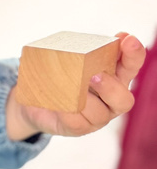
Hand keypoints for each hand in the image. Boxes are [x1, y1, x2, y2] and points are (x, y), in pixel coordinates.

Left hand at [6, 32, 144, 139]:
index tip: (128, 41)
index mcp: (114, 76)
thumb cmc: (58, 76)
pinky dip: (68, 112)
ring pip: (100, 114)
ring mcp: (97, 117)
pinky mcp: (79, 128)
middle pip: (124, 99)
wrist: (35, 102)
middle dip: (111, 87)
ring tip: (72, 89)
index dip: (133, 55)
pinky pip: (77, 123)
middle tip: (94, 75)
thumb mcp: (67, 59)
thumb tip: (83, 41)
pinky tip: (58, 103)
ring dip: (86, 101)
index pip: (131, 65)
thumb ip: (79, 49)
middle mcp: (110, 99)